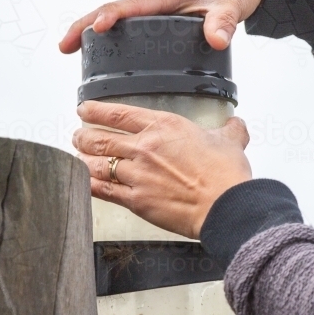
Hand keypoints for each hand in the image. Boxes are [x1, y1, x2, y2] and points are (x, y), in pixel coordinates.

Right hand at [59, 0, 272, 53]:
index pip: (130, 5)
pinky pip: (132, 23)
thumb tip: (217, 40)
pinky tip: (107, 51)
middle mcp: (157, 0)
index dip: (111, 17)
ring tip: (72, 50)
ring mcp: (159, 7)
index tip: (95, 28)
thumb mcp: (234, 3)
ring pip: (119, 16)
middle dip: (85, 25)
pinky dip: (113, 34)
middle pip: (113, 10)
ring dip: (93, 29)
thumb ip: (224, 22)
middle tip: (65, 47)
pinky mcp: (164, 15)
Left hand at [73, 101, 252, 238]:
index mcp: (163, 127)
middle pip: (100, 138)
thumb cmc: (225, 176)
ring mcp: (137, 174)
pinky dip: (89, 185)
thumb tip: (235, 126)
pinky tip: (84, 183)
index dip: (95, 111)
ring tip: (78, 158)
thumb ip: (229, 131)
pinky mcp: (136, 200)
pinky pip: (102, 190)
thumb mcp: (230, 142)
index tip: (85, 110)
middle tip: (78, 136)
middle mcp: (144, 147)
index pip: (118, 114)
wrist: (225, 205)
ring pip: (95, 163)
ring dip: (83, 160)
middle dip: (83, 136)